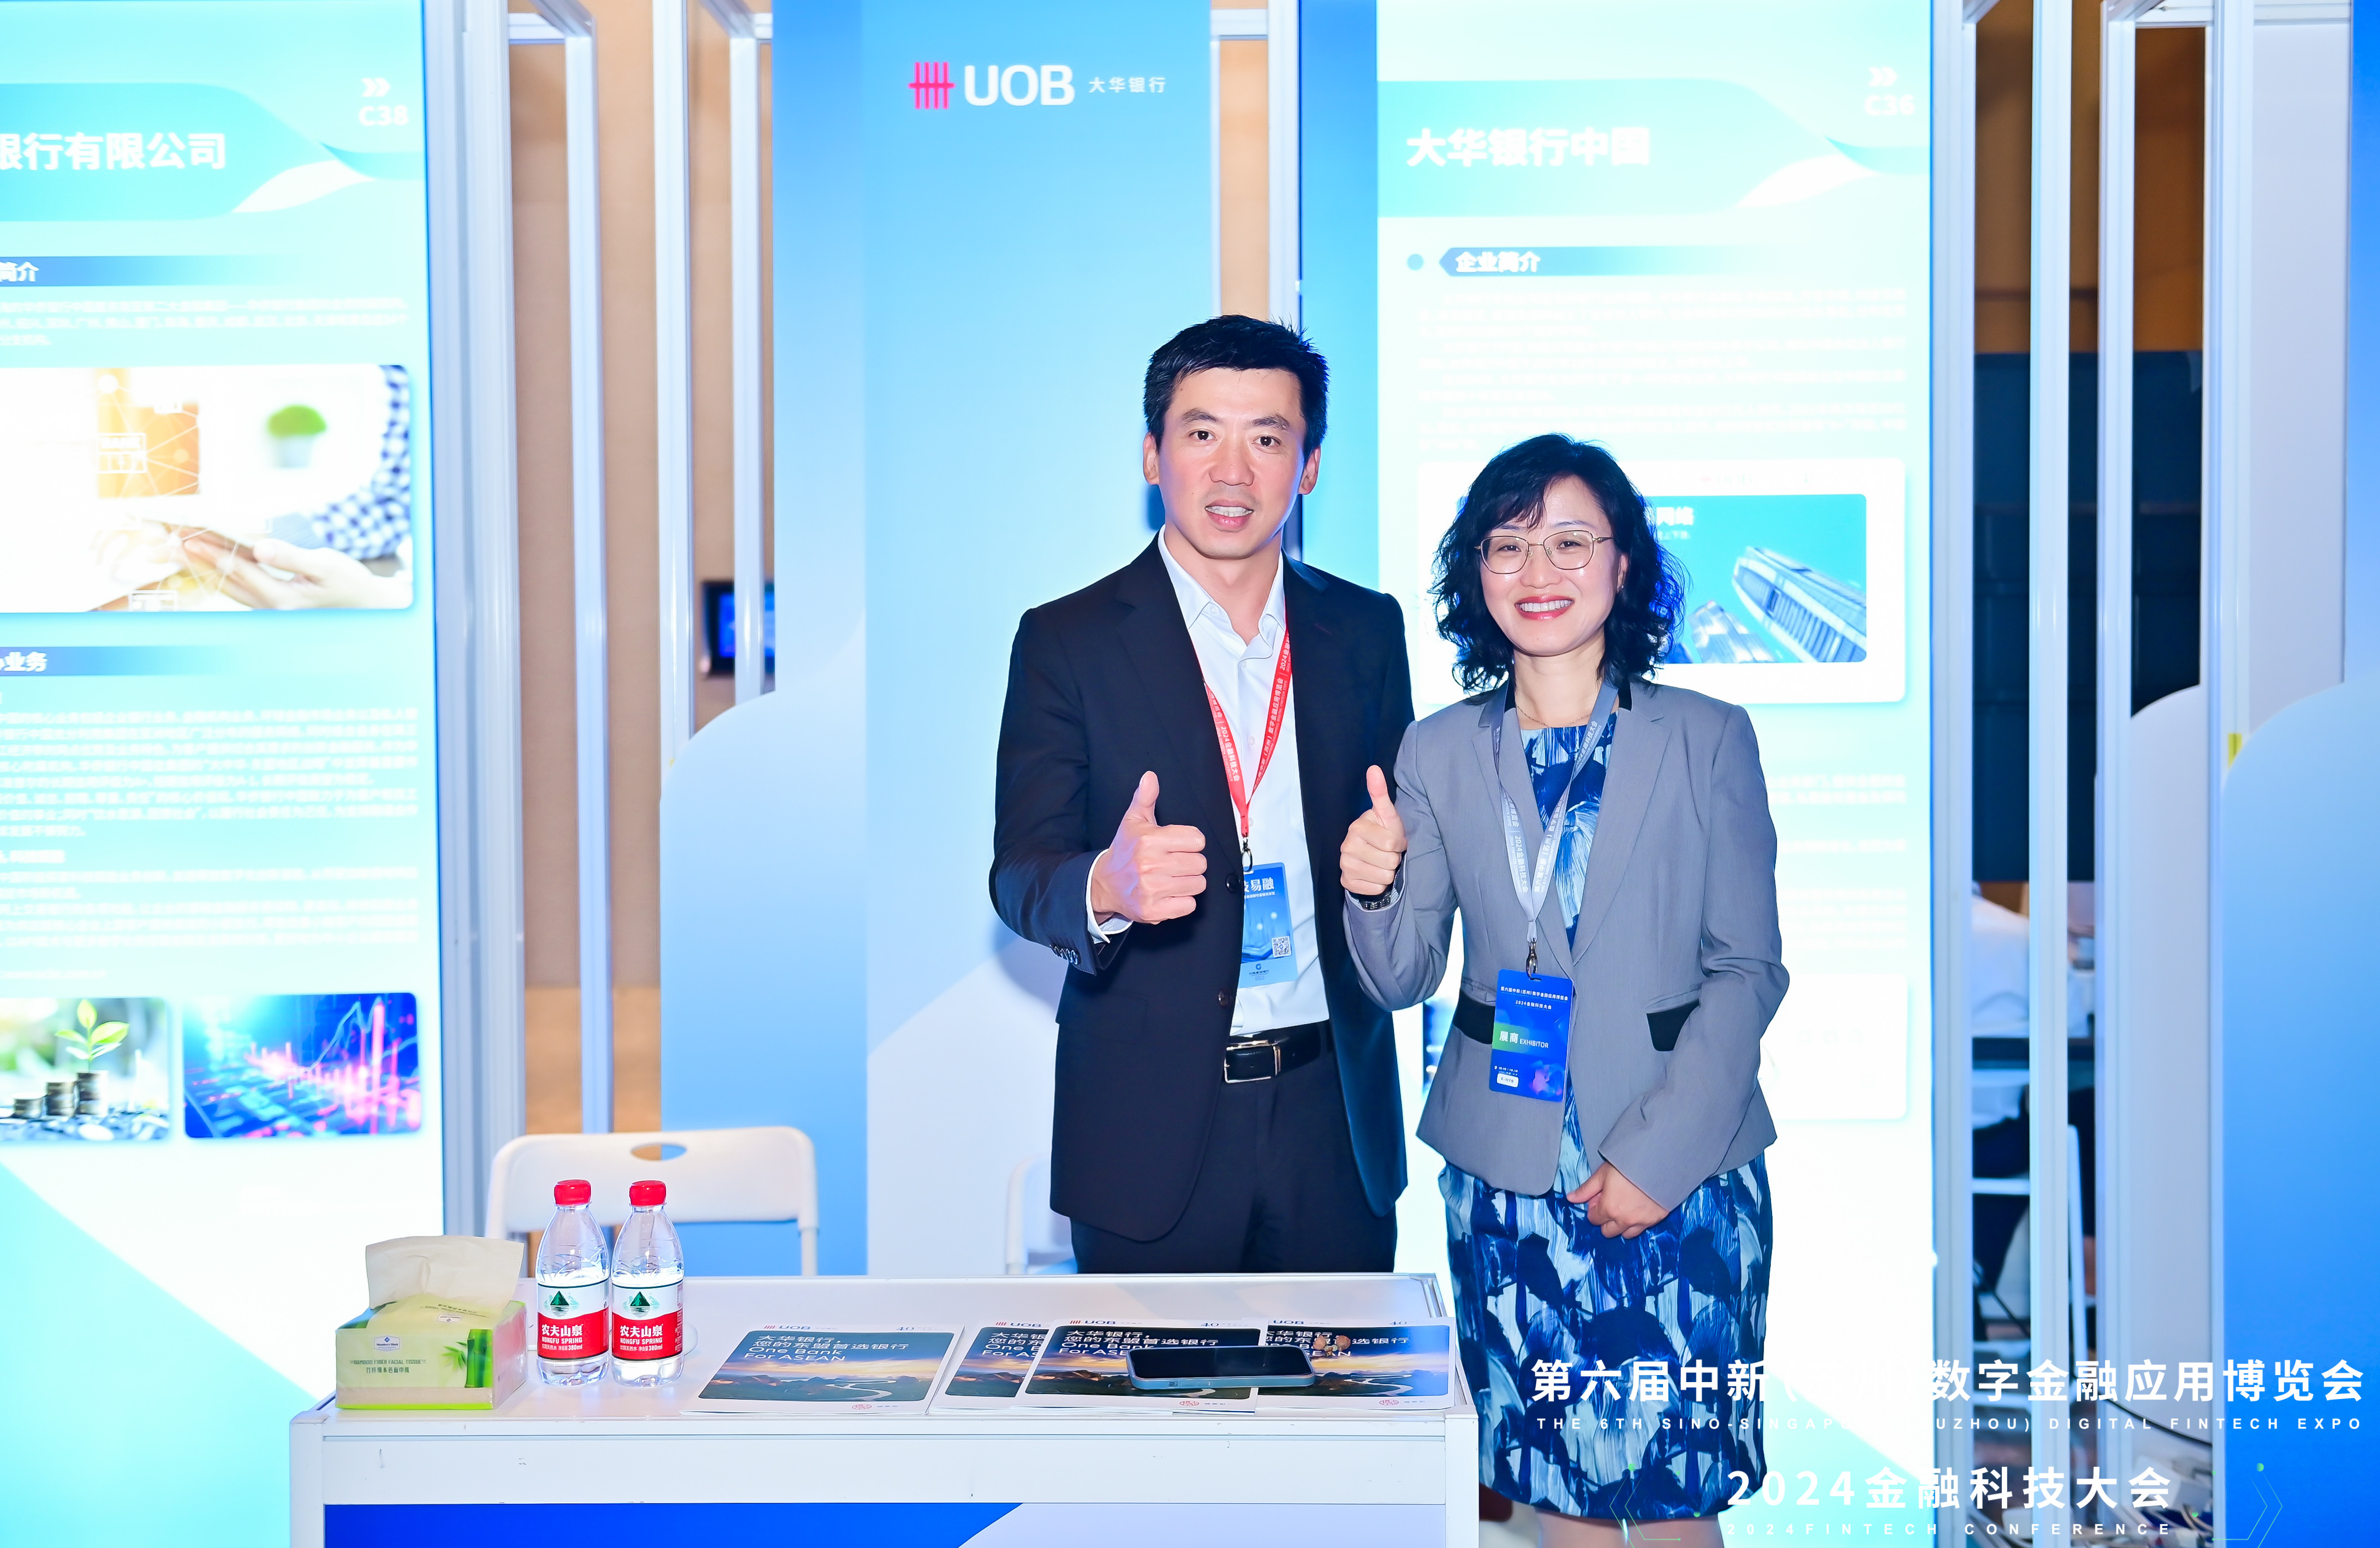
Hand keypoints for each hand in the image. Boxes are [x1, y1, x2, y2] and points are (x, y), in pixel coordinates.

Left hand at [183, 534, 408, 609]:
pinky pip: (237, 588)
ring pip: (227, 586)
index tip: (188, 537)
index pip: (240, 571)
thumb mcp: (327, 566)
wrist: (365, 606)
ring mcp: (268, 609)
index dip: (213, 552)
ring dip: (202, 567)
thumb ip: (292, 558)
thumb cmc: (349, 583)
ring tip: (177, 550)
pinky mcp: (269, 604)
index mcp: (282, 599)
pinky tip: (205, 562)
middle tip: (167, 543)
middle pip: (224, 581)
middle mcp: (269, 608)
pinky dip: (219, 573)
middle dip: (196, 560)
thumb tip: (262, 548)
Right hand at [1088, 772, 1206, 923]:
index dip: (1191, 842)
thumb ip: (1145, 797)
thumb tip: (1150, 776)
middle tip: (1174, 864)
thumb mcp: (1133, 821)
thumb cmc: (1125, 851)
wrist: (1104, 884)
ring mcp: (1151, 890)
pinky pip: (1189, 905)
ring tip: (1171, 878)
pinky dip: (1183, 902)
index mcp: (1149, 840)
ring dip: (1188, 882)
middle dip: (1191, 863)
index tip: (1178, 846)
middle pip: (1200, 863)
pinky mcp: (1153, 911)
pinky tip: (1169, 894)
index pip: (1198, 839)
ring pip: (1198, 884)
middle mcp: (1150, 864)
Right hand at [1340, 764, 1406, 896]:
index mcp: (1357, 827)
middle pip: (1389, 862)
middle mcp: (1346, 846)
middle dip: (1394, 858)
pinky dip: (1379, 884)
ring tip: (1382, 862)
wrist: (1371, 855)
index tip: (1394, 841)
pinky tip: (1374, 874)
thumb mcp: (1386, 814)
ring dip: (1388, 871)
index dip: (1398, 844)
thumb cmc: (1383, 832)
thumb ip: (1380, 793)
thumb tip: (1374, 768)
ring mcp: (1345, 865)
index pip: (1391, 844)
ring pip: (1384, 877)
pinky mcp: (1347, 882)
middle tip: (1388, 853)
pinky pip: (1376, 888)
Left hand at [1568, 1161, 1666, 1239]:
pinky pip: (1643, 1229)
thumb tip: (1570, 1198)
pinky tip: (1639, 1207)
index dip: (1595, 1207)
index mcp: (1609, 1209)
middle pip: (1608, 1231)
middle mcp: (1625, 1220)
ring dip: (1622, 1225)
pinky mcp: (1656, 1219)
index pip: (1594, 1219)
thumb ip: (1586, 1189)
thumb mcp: (1603, 1174)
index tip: (1600, 1197)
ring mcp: (1642, 1222)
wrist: (1660, 1162)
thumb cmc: (1629, 1165)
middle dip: (1606, 1220)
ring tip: (1626, 1206)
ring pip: (1626, 1234)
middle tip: (1612, 1202)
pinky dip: (1638, 1223)